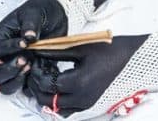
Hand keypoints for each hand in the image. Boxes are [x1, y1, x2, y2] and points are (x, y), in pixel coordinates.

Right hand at [0, 0, 68, 93]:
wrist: (56, 14)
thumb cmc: (40, 9)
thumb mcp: (34, 11)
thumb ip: (30, 24)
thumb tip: (29, 36)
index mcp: (2, 37)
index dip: (9, 49)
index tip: (25, 44)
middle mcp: (6, 54)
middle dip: (8, 71)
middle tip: (26, 60)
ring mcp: (17, 65)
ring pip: (6, 85)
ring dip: (16, 81)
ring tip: (32, 67)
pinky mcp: (30, 73)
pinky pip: (25, 88)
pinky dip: (32, 86)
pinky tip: (43, 73)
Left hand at [24, 35, 146, 116]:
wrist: (123, 53)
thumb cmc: (103, 47)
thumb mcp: (77, 47)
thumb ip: (54, 52)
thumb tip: (35, 52)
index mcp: (79, 82)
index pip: (48, 85)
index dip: (37, 74)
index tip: (34, 63)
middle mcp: (82, 97)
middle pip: (48, 100)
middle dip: (37, 87)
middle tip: (34, 71)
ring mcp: (86, 102)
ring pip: (56, 108)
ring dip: (45, 97)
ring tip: (43, 79)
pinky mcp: (88, 103)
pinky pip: (67, 111)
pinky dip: (57, 103)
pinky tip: (55, 87)